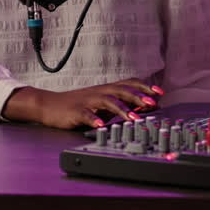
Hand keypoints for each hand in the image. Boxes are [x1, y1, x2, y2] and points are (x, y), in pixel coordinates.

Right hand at [2, 79, 164, 129]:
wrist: (49, 105)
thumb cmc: (78, 105)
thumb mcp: (101, 105)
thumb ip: (120, 106)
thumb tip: (143, 110)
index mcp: (106, 89)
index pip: (129, 83)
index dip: (145, 87)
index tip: (160, 93)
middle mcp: (99, 92)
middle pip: (121, 90)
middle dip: (138, 96)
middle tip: (152, 104)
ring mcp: (87, 101)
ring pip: (107, 100)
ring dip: (122, 108)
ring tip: (133, 118)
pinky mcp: (75, 111)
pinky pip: (86, 114)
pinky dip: (94, 119)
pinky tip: (101, 126)